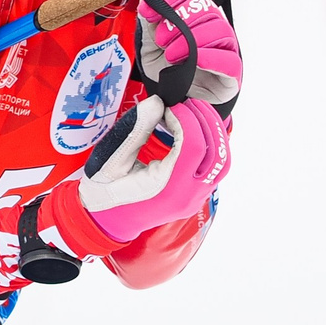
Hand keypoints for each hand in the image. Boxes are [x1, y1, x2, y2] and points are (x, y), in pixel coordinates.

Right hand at [67, 95, 230, 243]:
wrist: (106, 222)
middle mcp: (186, 197)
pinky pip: (213, 169)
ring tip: (193, 112)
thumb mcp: (112, 160)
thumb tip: (157, 102)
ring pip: (221, 162)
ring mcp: (193, 199)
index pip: (194, 147)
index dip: (187, 119)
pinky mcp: (194, 197)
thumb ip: (135, 130)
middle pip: (215, 153)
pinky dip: (208, 146)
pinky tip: (193, 130)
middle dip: (204, 121)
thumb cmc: (104, 192)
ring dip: (211, 133)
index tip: (171, 105)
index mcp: (167, 189)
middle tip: (186, 103)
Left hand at [137, 0, 240, 107]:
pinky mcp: (231, 72)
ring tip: (173, 56)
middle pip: (205, 8)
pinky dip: (212, 58)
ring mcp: (224, 48)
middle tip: (161, 40)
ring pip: (220, 30)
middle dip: (178, 22)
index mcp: (192, 15)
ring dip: (192, 40)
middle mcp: (211, 27)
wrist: (177, 101)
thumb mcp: (150, 47)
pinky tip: (197, 60)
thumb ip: (148, 26)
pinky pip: (229, 61)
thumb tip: (147, 5)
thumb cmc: (169, 71)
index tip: (150, 12)